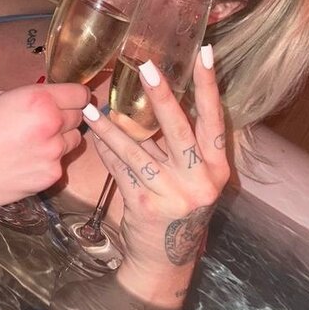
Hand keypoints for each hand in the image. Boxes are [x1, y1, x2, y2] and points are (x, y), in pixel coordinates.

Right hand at [0, 82, 88, 213]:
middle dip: (66, 115)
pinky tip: (25, 161)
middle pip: (79, 116)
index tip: (68, 98)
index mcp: (38, 100)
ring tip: (33, 142)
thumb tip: (42, 98)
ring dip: (60, 138)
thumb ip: (26, 96)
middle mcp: (51, 125)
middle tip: (43, 120)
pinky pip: (60, 163)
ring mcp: (53, 153)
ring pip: (73, 140)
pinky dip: (49, 160)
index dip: (74, 95)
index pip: (79, 94)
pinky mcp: (50, 176)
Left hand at [82, 46, 229, 270]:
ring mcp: (172, 194)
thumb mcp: (194, 176)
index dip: (209, 85)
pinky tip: (92, 134)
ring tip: (91, 107)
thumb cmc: (179, 204)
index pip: (215, 119)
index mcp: (217, 167)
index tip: (204, 52)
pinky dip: (105, 150)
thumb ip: (183, 143)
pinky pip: (119, 169)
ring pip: (138, 150)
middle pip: (180, 130)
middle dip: (161, 96)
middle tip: (146, 66)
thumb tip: (160, 94)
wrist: (166, 257)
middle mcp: (200, 180)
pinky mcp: (144, 204)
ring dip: (112, 127)